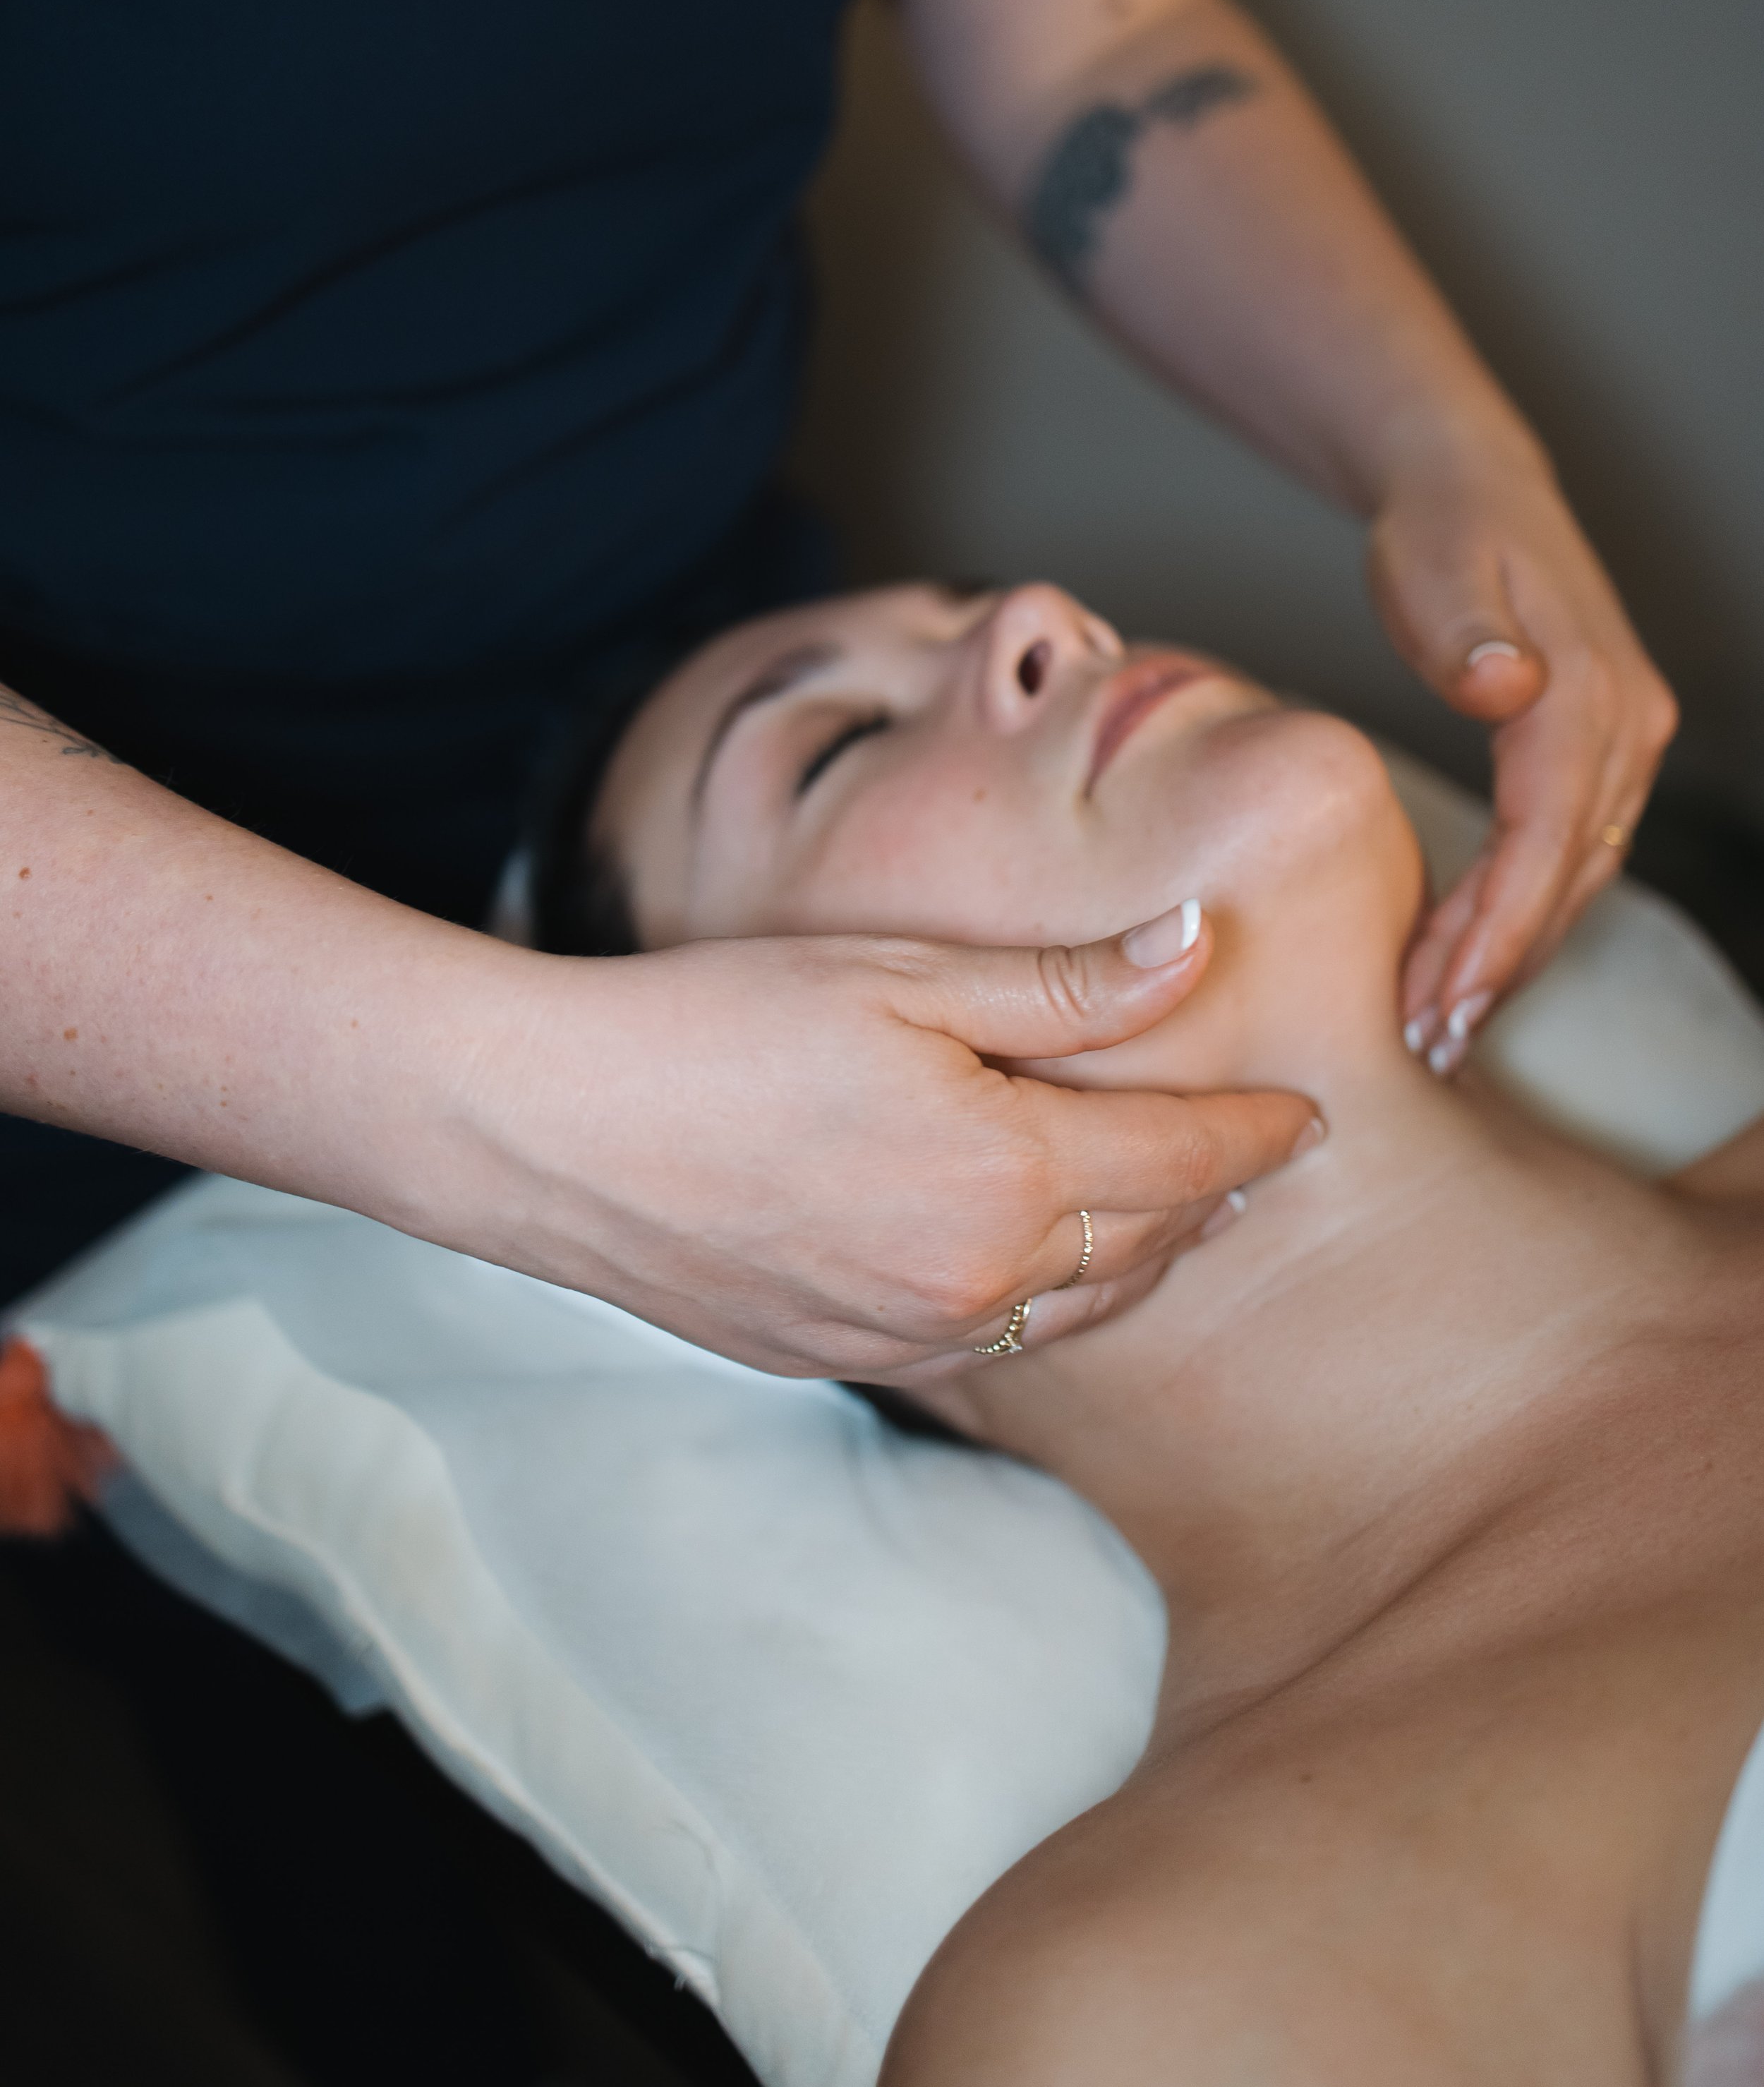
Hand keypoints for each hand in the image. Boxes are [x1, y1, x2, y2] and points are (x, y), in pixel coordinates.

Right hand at [442, 906, 1322, 1378]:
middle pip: (1141, 1247)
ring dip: (1136, 1264)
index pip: (1181, 1160)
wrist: (550, 1131)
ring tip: (1173, 1218)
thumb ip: (1065, 984)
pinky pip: (983, 1348)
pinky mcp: (837, 1354)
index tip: (1308, 1115)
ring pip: (1071, 1315)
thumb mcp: (903, 977)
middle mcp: (972, 1278)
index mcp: (1005, 1175)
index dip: (1253, 1134)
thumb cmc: (717, 1024)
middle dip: (1211, 1202)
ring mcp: (902, 1331)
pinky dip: (1039, 1307)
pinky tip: (1036, 1270)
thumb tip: (1197, 946)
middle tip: (1257, 1163)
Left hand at [1368, 449, 1677, 1062]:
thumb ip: (1465, 634)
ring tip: (1438, 1027)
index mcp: (1589, 692)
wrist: (1472, 490)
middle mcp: (1626, 727)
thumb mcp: (1437, 569)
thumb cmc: (1442, 534)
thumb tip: (1506, 685)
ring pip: (1572, 878)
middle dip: (1500, 966)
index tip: (1445, 1000)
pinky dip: (1520, 915)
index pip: (1547, 834)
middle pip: (1565, 873)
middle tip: (1427, 1043)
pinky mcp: (1599, 759)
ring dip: (1512, 954)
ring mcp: (1622, 747)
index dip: (1498, 926)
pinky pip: (1566, 858)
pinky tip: (1465, 962)